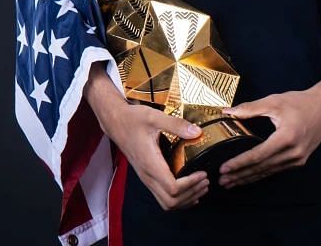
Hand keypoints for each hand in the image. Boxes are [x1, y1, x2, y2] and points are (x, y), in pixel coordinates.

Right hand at [85, 71, 208, 210]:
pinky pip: (162, 197)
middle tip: (205, 181)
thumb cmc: (133, 119)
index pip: (173, 188)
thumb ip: (176, 124)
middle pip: (171, 201)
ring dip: (186, 199)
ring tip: (201, 187)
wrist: (115, 122)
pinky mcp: (147, 177)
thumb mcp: (154, 117)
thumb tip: (196, 132)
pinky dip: (178, 199)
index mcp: (151, 164)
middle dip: (191, 194)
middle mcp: (148, 176)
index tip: (203, 174)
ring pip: (166, 203)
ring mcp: (146, 179)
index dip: (190, 185)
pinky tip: (189, 190)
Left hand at [217, 89, 320, 188]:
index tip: (224, 168)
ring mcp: (298, 159)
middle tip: (222, 180)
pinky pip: (276, 170)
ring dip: (249, 178)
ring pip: (268, 172)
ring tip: (232, 182)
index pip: (258, 155)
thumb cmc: (301, 102)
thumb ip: (250, 108)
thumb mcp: (274, 102)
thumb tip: (228, 111)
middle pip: (261, 168)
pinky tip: (250, 176)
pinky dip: (261, 173)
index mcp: (286, 137)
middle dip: (240, 175)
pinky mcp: (300, 160)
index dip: (239, 163)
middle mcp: (294, 152)